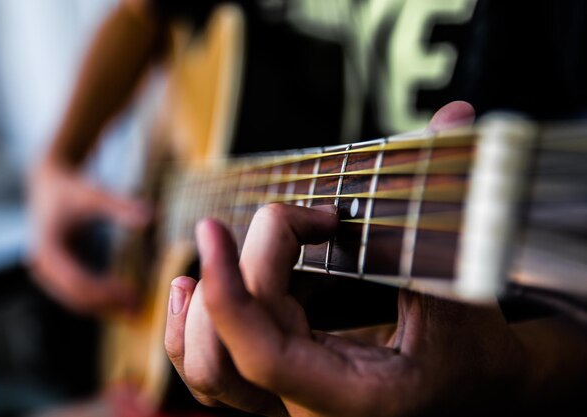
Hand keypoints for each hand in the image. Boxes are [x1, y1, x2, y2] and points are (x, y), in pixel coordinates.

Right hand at [28, 159, 149, 313]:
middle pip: (75, 296)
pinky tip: (124, 302)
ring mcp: (46, 273)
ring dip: (105, 308)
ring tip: (136, 310)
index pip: (77, 280)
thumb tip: (149, 215)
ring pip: (75, 301)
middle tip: (140, 308)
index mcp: (47, 248)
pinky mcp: (54, 275)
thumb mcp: (95, 194)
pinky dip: (99, 300)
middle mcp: (41, 265)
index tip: (133, 293)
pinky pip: (76, 294)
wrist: (48, 185)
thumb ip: (120, 205)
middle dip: (107, 304)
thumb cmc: (73, 189)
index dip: (105, 291)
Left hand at [163, 102, 535, 415]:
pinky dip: (193, 325)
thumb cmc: (474, 352)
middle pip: (230, 342)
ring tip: (216, 241)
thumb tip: (455, 117)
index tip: (213, 230)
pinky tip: (190, 286)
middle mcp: (308, 402)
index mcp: (350, 392)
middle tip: (297, 218)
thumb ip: (444, 206)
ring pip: (208, 364)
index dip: (231, 291)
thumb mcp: (464, 289)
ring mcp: (287, 393)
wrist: (474, 392)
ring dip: (203, 300)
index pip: (262, 354)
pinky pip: (215, 365)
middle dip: (242, 266)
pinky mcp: (280, 374)